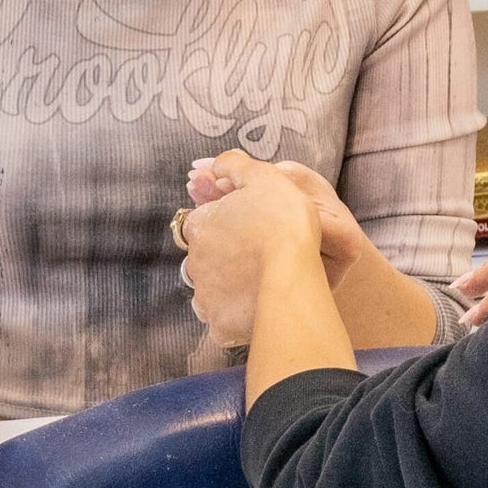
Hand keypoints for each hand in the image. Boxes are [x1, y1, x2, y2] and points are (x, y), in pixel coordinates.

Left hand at [176, 160, 325, 346]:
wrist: (292, 274)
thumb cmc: (282, 223)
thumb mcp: (265, 177)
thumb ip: (236, 165)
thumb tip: (214, 163)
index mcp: (201, 225)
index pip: (204, 221)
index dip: (230, 223)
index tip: (253, 226)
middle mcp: (195, 262)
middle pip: (209, 257)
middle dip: (228, 256)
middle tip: (262, 255)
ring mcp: (206, 296)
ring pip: (214, 290)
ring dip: (233, 287)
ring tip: (264, 284)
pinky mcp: (220, 324)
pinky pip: (225, 322)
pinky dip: (238, 317)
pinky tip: (260, 310)